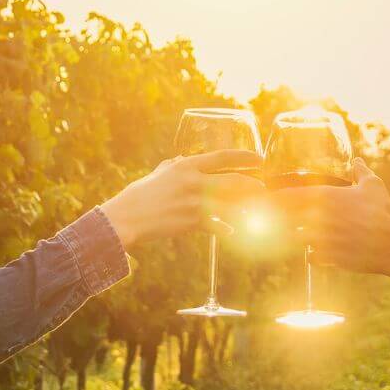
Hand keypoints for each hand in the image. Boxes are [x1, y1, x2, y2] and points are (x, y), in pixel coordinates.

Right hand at [99, 149, 264, 250]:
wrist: (126, 219)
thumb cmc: (138, 196)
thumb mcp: (157, 175)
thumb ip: (171, 167)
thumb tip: (178, 161)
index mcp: (186, 166)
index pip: (222, 156)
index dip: (244, 157)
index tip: (259, 158)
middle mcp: (194, 181)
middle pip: (235, 181)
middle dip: (253, 185)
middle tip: (263, 188)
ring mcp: (195, 202)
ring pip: (232, 205)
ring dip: (246, 209)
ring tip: (255, 210)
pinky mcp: (193, 222)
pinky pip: (219, 226)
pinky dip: (227, 230)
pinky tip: (232, 232)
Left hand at [267, 158, 389, 274]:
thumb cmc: (383, 211)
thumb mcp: (373, 185)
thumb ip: (360, 171)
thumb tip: (357, 161)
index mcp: (323, 197)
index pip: (286, 197)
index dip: (275, 199)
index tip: (272, 201)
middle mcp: (316, 217)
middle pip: (283, 219)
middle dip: (282, 220)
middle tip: (285, 221)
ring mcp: (320, 239)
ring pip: (295, 239)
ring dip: (297, 238)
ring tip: (304, 237)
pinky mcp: (327, 257)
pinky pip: (310, 257)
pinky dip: (313, 255)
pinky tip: (320, 253)